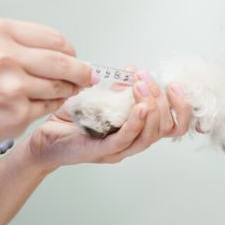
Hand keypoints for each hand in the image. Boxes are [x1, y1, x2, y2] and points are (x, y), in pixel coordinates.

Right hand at [0, 18, 94, 160]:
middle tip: (86, 77)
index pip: (55, 39)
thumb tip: (61, 53)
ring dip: (65, 91)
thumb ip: (20, 46)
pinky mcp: (18, 113)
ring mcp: (14, 85)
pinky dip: (50, 106)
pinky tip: (38, 105)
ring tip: (57, 92)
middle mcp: (6, 55)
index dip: (70, 51)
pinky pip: (49, 107)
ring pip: (60, 86)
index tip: (75, 58)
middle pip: (64, 62)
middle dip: (80, 72)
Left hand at [26, 69, 191, 169]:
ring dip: (151, 107)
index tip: (175, 85)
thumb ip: (120, 90)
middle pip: (165, 128)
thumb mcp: (102, 100)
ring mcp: (118, 150)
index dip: (181, 107)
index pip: (173, 125)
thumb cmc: (71, 122)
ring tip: (142, 86)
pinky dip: (136, 123)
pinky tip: (139, 107)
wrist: (43, 140)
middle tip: (146, 79)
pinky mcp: (101, 152)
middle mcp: (132, 144)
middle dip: (162, 100)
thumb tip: (135, 72)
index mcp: (137, 132)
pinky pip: (125, 139)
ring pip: (150, 135)